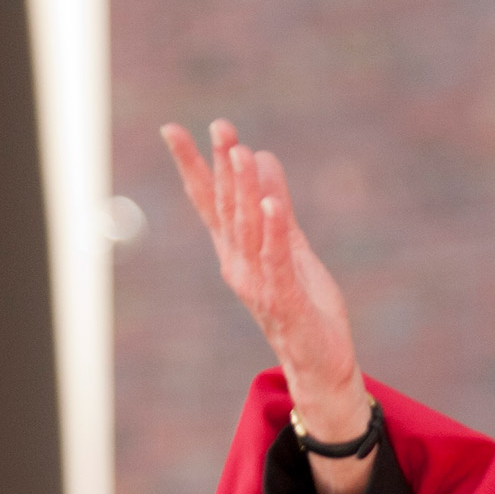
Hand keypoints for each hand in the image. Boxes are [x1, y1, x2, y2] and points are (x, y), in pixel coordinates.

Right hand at [160, 120, 367, 441]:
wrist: (321, 367)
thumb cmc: (306, 310)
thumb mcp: (294, 249)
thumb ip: (278, 207)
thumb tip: (262, 156)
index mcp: (238, 253)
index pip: (211, 203)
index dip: (193, 166)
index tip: (173, 129)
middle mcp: (239, 266)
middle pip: (227, 208)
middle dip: (222, 166)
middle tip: (220, 126)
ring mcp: (258, 284)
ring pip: (248, 229)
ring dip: (244, 188)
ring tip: (241, 151)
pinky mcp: (284, 301)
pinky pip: (277, 260)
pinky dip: (274, 230)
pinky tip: (270, 202)